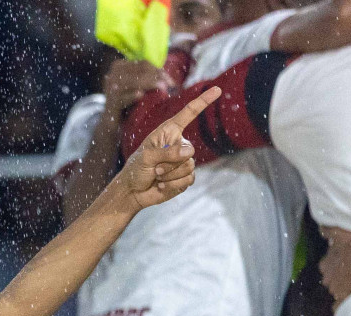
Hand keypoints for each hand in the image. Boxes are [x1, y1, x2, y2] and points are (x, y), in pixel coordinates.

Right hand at [103, 59, 171, 115]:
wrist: (111, 121)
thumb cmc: (127, 101)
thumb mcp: (136, 85)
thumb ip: (147, 77)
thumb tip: (167, 77)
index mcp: (119, 66)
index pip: (143, 64)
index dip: (158, 69)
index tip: (169, 78)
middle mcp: (113, 75)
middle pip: (140, 72)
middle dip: (157, 77)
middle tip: (171, 84)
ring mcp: (110, 89)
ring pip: (134, 82)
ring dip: (150, 84)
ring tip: (164, 88)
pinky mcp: (111, 103)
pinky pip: (123, 98)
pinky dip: (132, 96)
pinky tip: (141, 95)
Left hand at [117, 86, 220, 209]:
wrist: (133, 191)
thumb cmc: (136, 169)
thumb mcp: (146, 157)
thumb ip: (166, 152)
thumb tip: (188, 152)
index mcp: (169, 131)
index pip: (189, 114)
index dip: (203, 101)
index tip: (217, 89)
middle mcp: (179, 144)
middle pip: (189, 151)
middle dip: (170, 163)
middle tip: (155, 168)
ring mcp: (184, 160)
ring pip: (189, 166)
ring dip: (170, 174)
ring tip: (157, 175)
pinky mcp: (186, 176)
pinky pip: (188, 179)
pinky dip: (173, 185)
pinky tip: (162, 185)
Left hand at [319, 227, 350, 303]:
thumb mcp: (339, 234)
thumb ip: (328, 232)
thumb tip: (320, 228)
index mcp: (324, 265)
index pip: (325, 267)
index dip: (332, 266)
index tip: (340, 263)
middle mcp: (327, 279)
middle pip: (330, 280)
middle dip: (336, 278)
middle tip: (348, 274)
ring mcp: (336, 289)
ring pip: (335, 291)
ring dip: (341, 288)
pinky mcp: (345, 297)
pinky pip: (338, 305)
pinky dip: (340, 306)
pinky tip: (343, 306)